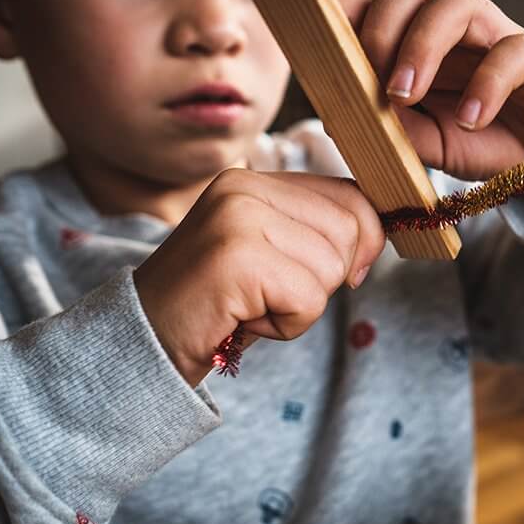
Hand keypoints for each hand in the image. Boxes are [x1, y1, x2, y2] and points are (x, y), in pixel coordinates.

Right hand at [134, 168, 384, 385]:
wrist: (146, 341)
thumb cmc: (218, 305)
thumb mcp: (271, 255)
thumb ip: (317, 233)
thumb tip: (378, 236)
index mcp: (253, 181)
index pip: (350, 194)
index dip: (362, 240)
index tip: (344, 273)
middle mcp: (244, 188)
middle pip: (349, 230)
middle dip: (327, 278)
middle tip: (274, 294)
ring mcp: (238, 219)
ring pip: (332, 268)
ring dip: (303, 305)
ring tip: (254, 305)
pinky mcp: (237, 258)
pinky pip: (309, 299)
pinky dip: (288, 324)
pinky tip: (247, 319)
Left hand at [337, 0, 523, 181]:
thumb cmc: (489, 142)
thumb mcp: (431, 145)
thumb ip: (394, 130)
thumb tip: (342, 116)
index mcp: (421, 44)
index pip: (376, 5)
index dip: (344, 16)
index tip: (321, 53)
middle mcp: (456, 30)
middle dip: (380, 27)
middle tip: (373, 83)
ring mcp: (498, 37)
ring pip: (458, 1)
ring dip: (421, 44)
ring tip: (404, 95)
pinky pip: (512, 51)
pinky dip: (485, 84)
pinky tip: (470, 119)